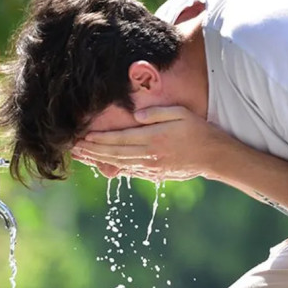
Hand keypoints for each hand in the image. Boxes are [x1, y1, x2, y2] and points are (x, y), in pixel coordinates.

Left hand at [73, 106, 230, 181]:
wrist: (214, 156)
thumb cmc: (198, 130)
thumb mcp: (180, 113)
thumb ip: (157, 113)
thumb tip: (135, 114)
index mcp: (153, 138)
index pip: (119, 139)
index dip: (99, 139)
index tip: (83, 136)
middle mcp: (149, 154)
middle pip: (114, 153)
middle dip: (92, 150)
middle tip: (74, 148)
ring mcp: (151, 166)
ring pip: (118, 163)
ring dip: (98, 160)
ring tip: (82, 156)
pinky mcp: (154, 174)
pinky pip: (129, 171)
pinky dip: (113, 168)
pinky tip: (102, 164)